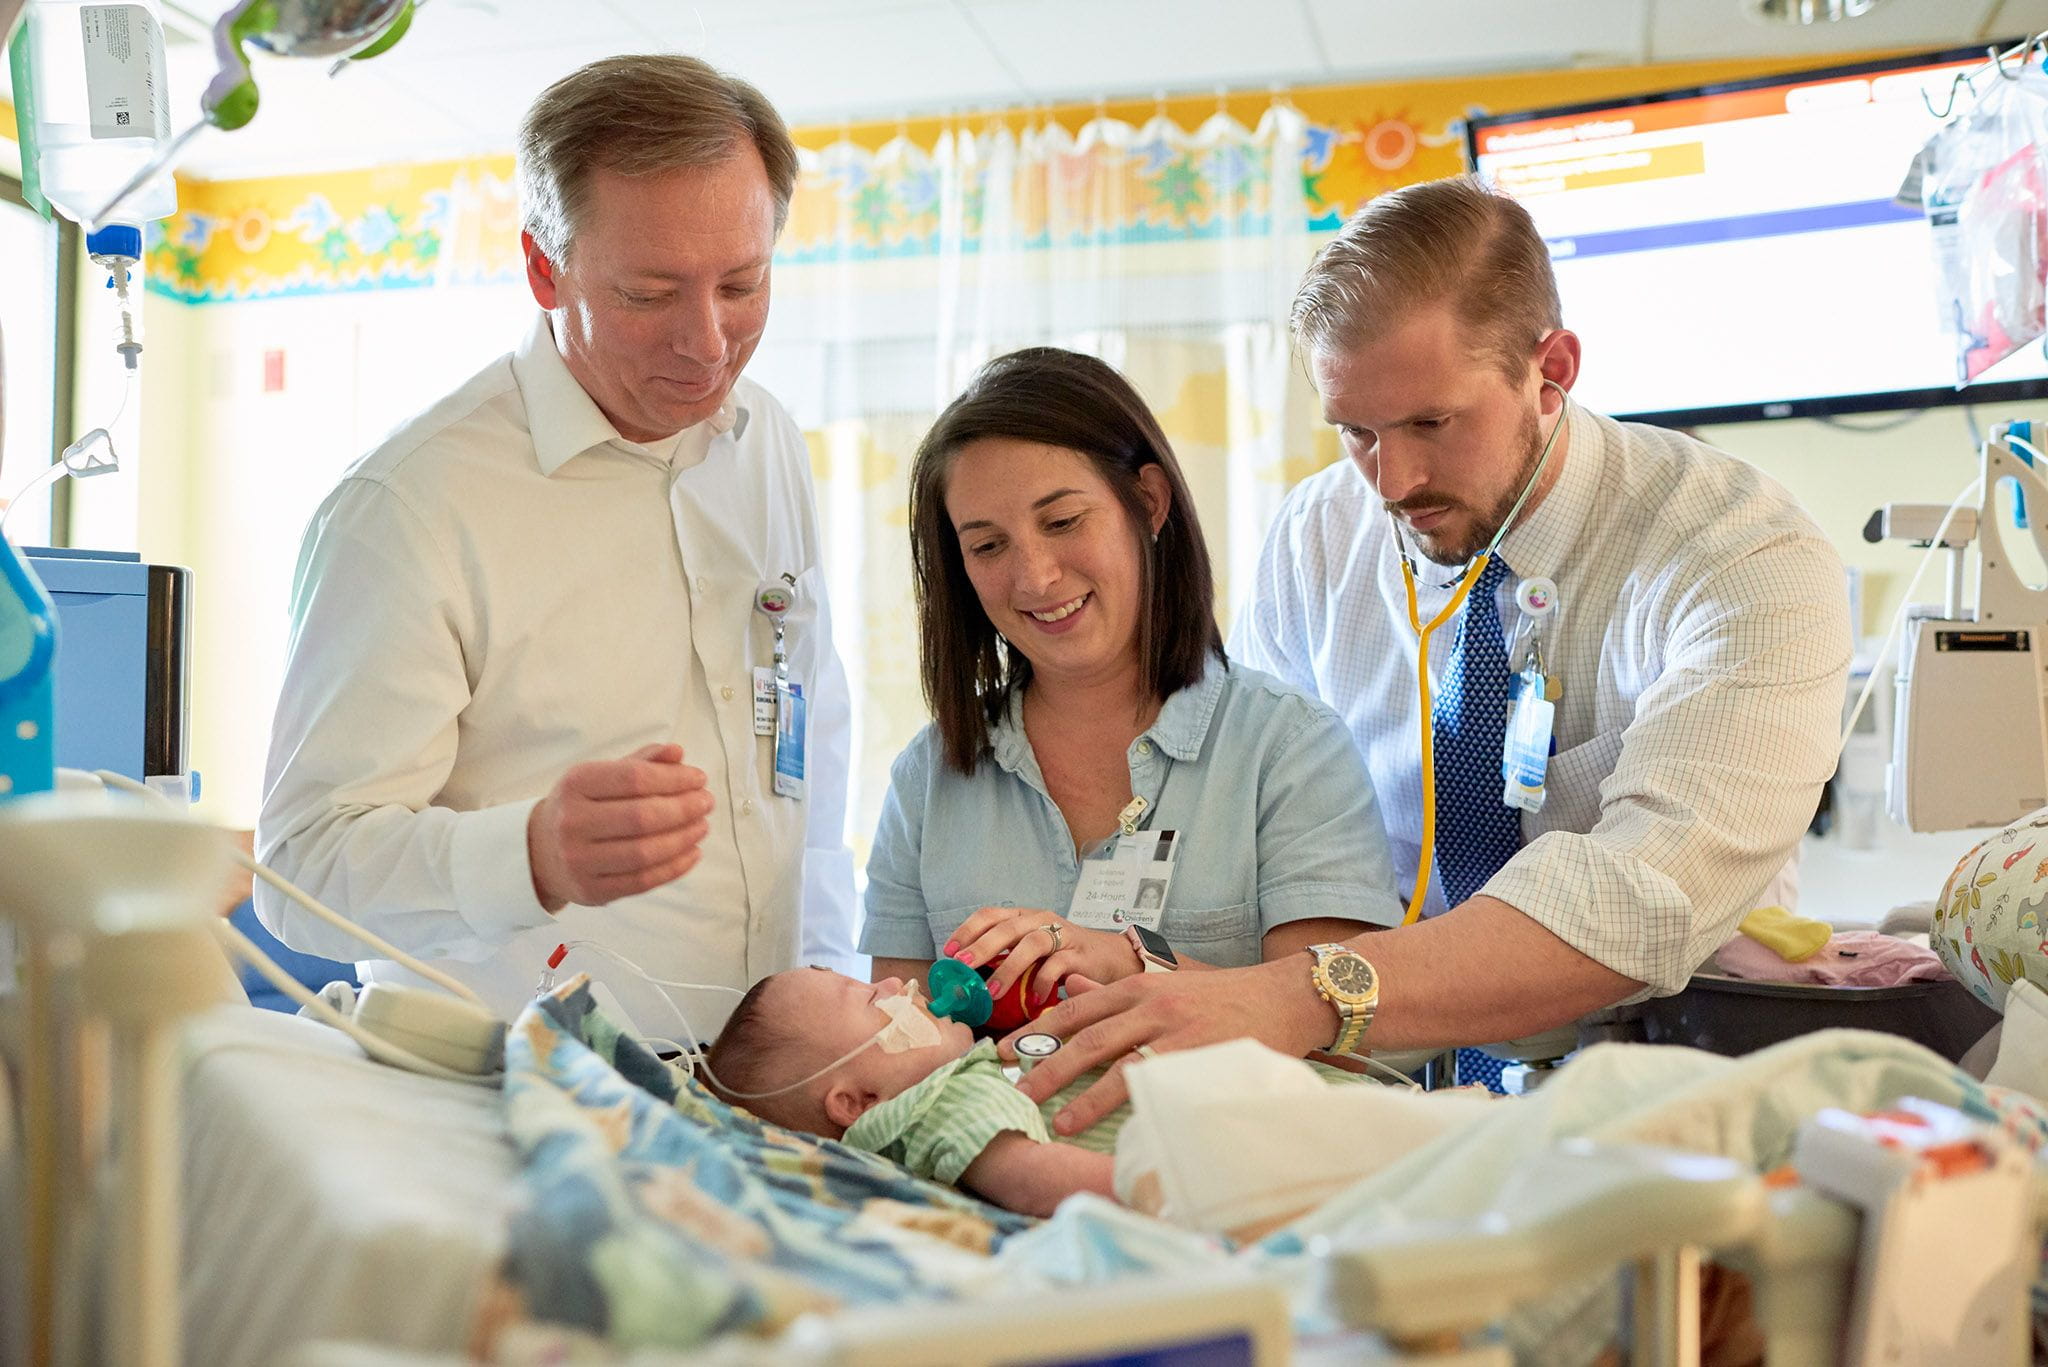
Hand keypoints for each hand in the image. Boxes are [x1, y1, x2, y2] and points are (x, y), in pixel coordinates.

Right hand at [526, 743, 713, 911]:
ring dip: (683, 839)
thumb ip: (641, 762)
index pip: (634, 778)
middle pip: (642, 817)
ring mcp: (579, 860)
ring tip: (702, 826)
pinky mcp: (591, 891)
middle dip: (683, 809)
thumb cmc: (581, 807)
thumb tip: (677, 752)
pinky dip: (675, 868)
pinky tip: (692, 852)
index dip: (674, 778)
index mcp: (576, 784)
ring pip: (645, 852)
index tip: (699, 779)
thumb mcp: (600, 777)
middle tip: (707, 803)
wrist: (539, 852)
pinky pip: (642, 881)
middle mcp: (573, 822)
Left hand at [944, 906, 1139, 1003]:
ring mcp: (1062, 935)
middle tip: (962, 967)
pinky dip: (1042, 982)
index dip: (968, 930)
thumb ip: (1007, 959)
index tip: (949, 952)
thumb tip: (970, 981)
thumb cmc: (1064, 958)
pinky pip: (1058, 965)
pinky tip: (1033, 1000)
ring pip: (1031, 944)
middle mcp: (1042, 920)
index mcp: (1025, 916)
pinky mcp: (1079, 955)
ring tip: (991, 991)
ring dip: (1008, 967)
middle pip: (1007, 927)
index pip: (991, 914)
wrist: (1112, 958)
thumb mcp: (1033, 952)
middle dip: (981, 947)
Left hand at [1004, 956, 1333, 1136]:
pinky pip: (1156, 1082)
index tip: (1002, 1052)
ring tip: (1054, 1118)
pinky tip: (1112, 1124)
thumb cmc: (1222, 997)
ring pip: (1115, 1063)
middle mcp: (1151, 1004)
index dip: (1036, 1032)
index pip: (1074, 1010)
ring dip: (1080, 1094)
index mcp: (1138, 986)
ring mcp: (1175, 1031)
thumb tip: (1065, 986)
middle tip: (1014, 1090)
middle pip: (1085, 1038)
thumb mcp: (1164, 984)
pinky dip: (1128, 1104)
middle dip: (1044, 1065)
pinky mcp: (1200, 1056)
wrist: (1284, 996)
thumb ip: (1114, 991)